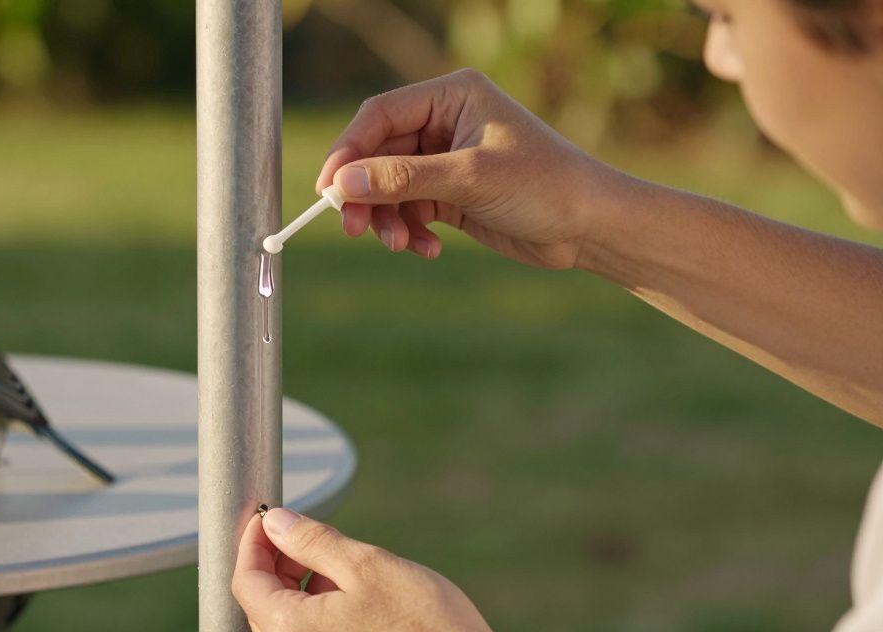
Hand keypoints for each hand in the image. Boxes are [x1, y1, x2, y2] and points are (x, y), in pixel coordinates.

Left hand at [232, 507, 586, 631]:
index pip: (245, 581)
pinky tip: (357, 601)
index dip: (253, 542)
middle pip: (263, 607)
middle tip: (304, 534)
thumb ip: (311, 541)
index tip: (269, 516)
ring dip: (301, 591)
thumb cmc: (426, 627)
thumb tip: (276, 524)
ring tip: (341, 566)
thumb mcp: (366, 565)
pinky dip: (321, 618)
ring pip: (289, 629)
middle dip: (276, 565)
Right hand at [316, 69, 623, 268]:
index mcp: (452, 96)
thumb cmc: (543, 186)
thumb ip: (402, 178)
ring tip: (403, 246)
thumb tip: (342, 185)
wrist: (591, 226)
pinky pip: (410, 210)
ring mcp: (446, 158)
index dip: (348, 152)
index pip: (379, 116)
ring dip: (389, 219)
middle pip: (378, 154)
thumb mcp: (468, 179)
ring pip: (389, 187)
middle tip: (354, 228)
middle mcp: (445, 121)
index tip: (328, 192)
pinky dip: (411, 231)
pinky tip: (428, 249)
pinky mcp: (451, 193)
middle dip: (367, 195)